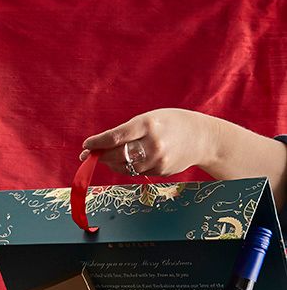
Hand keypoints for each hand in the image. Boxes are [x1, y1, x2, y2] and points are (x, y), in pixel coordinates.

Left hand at [79, 108, 216, 177]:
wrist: (202, 138)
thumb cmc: (171, 124)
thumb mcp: (151, 118)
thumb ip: (128, 131)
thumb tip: (101, 146)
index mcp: (148, 124)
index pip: (116, 136)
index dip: (98, 143)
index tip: (86, 146)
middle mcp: (153, 143)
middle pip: (117, 154)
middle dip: (100, 155)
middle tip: (88, 155)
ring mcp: (157, 160)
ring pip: (124, 166)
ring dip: (110, 163)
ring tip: (106, 157)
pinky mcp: (160, 171)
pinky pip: (135, 172)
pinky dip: (125, 167)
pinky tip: (125, 161)